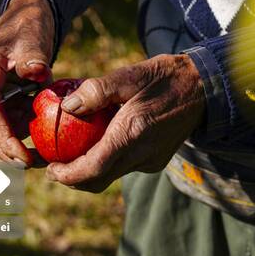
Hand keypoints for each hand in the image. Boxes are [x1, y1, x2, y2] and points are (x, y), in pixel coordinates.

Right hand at [0, 0, 54, 166]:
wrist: (25, 18)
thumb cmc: (29, 27)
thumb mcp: (32, 39)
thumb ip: (33, 58)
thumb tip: (37, 74)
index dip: (6, 140)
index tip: (25, 158)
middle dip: (6, 151)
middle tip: (33, 164)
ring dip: (16, 143)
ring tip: (44, 154)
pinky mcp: (0, 99)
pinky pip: (8, 122)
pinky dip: (23, 131)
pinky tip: (45, 136)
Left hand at [45, 54, 204, 191]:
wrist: (204, 87)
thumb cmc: (165, 77)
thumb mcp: (129, 75)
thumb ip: (95, 91)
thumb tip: (66, 107)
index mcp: (132, 134)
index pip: (92, 170)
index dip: (66, 175)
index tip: (49, 168)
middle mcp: (142, 154)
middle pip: (98, 180)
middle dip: (72, 178)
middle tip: (53, 164)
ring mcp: (151, 160)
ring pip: (111, 175)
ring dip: (90, 169)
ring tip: (73, 150)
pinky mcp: (157, 160)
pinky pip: (125, 167)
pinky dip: (108, 161)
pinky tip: (101, 141)